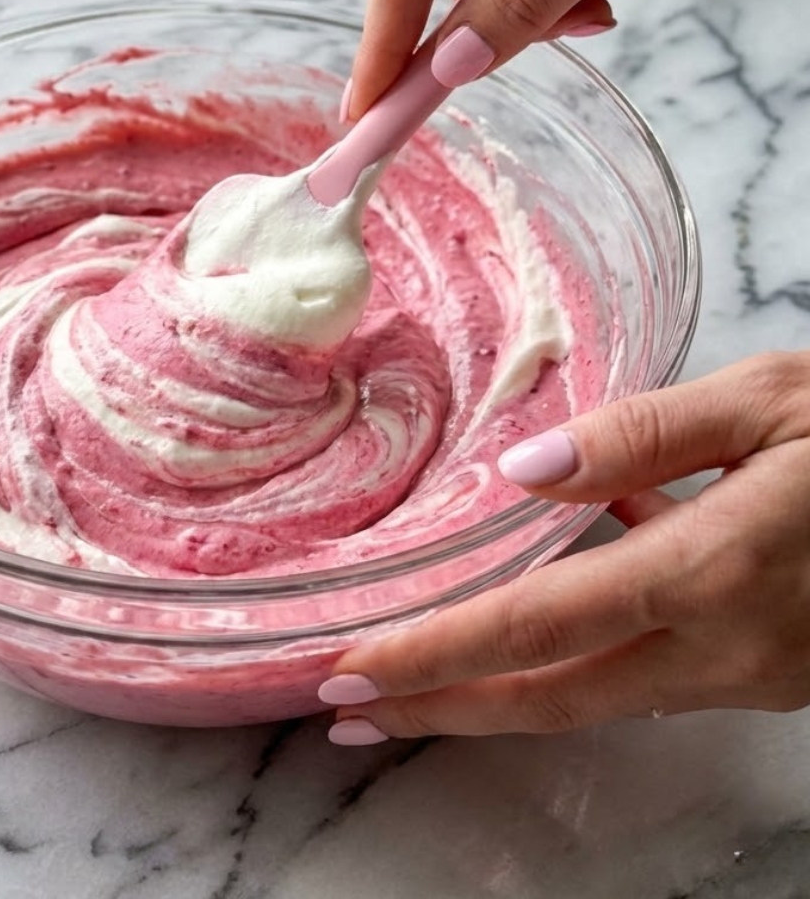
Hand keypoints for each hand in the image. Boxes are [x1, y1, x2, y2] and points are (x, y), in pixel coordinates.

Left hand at [319, 352, 809, 740]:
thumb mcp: (770, 399)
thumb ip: (639, 433)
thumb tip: (519, 469)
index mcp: (714, 569)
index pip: (535, 625)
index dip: (434, 655)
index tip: (349, 675)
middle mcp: (725, 645)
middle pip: (548, 696)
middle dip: (438, 707)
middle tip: (343, 711)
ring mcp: (752, 674)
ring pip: (591, 697)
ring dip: (491, 694)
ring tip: (406, 684)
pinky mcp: (770, 674)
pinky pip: (644, 672)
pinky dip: (566, 662)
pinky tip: (521, 624)